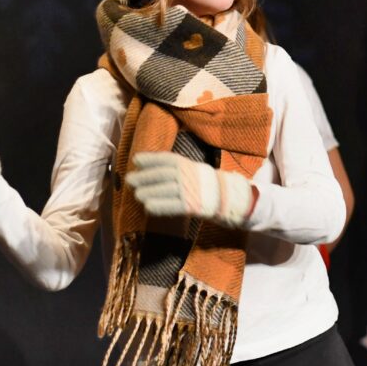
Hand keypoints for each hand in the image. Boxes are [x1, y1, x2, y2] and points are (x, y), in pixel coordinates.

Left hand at [125, 151, 255, 227]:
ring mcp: (194, 191)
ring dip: (149, 191)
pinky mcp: (195, 206)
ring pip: (166, 189)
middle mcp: (192, 176)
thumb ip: (182, 170)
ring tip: (136, 194)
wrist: (236, 201)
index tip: (137, 159)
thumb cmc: (214, 187)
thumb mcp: (199, 173)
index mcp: (193, 166)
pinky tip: (148, 207)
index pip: (169, 159)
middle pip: (164, 174)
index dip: (152, 158)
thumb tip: (158, 169)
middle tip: (130, 179)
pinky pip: (173, 206)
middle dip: (145, 176)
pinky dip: (159, 206)